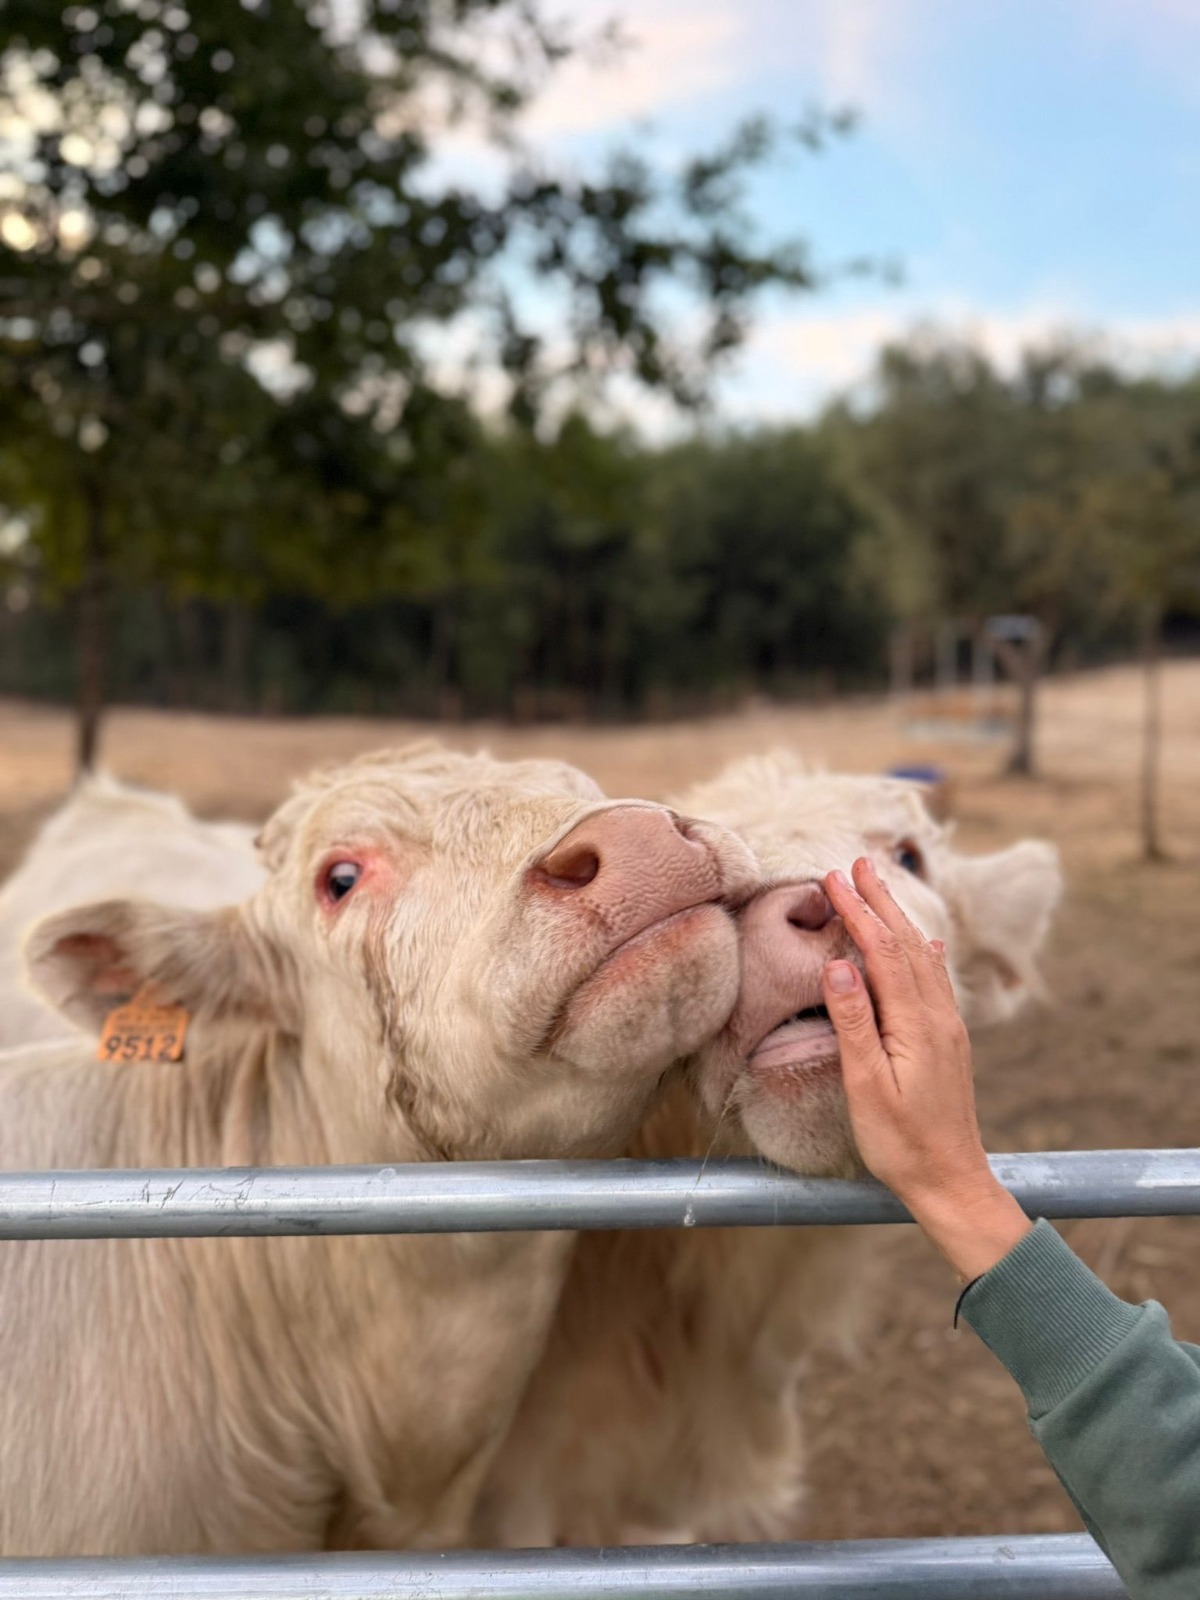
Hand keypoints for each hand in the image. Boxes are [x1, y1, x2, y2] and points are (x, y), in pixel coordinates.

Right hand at [821, 857, 1031, 1282]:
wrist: (953, 1182)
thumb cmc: (902, 1143)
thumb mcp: (867, 1086)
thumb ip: (854, 1023)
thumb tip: (839, 964)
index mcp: (916, 1023)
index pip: (882, 951)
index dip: (859, 911)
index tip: (835, 877)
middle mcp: (938, 1017)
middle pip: (907, 944)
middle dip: (881, 900)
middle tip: (860, 861)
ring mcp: (948, 1028)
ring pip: (922, 958)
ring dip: (899, 918)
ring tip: (881, 887)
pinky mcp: (949, 1042)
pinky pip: (934, 980)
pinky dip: (922, 950)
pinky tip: (926, 943)